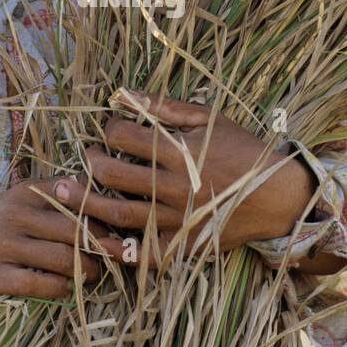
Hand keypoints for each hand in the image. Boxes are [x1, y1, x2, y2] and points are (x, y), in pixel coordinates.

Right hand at [0, 175, 125, 314]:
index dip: (103, 215)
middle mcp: (15, 214)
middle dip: (102, 246)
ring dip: (88, 270)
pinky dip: (63, 289)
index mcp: (24, 192)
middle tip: (115, 257)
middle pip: (76, 229)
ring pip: (64, 258)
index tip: (118, 228)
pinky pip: (43, 284)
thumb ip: (51, 197)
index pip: (77, 197)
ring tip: (94, 274)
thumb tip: (99, 193)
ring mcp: (4, 246)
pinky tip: (67, 289)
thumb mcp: (14, 202)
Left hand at [55, 90, 318, 268]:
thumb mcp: (209, 119)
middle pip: (114, 175)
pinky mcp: (184, 246)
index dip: (109, 130)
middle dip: (90, 164)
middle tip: (83, 158)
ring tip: (67, 194)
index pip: (125, 137)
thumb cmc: (243, 151)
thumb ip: (166, 106)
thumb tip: (124, 93)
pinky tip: (96, 239)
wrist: (279, 196)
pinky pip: (143, 253)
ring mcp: (178, 220)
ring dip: (87, 204)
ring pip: (119, 215)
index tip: (109, 130)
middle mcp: (175, 186)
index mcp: (181, 151)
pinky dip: (117, 250)